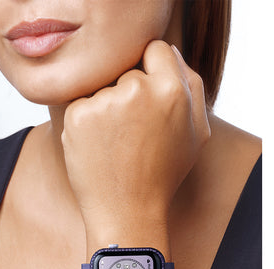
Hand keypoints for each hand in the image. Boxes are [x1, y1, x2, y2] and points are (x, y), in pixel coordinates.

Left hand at [61, 40, 210, 234]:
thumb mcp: (195, 134)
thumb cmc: (162, 175)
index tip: (146, 100)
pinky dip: (86, 125)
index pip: (155, 50)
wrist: (127, 213)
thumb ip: (192, 87)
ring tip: (115, 147)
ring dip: (106, 111)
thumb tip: (169, 52)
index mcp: (172, 90)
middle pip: (126, 71)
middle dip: (128, 96)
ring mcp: (105, 102)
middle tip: (133, 136)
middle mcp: (137, 89)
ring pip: (102, 89)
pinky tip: (98, 150)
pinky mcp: (78, 116)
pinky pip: (81, 105)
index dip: (151, 72)